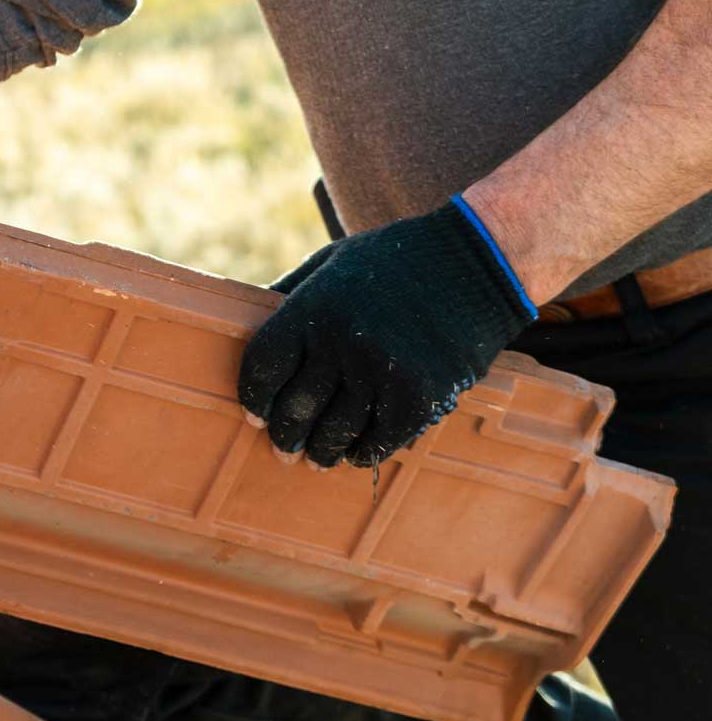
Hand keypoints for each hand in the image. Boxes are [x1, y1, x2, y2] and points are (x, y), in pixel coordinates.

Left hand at [238, 196, 537, 467]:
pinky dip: (362, 453)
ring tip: (316, 459)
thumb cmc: (393, 261)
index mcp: (312, 308)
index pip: (262, 369)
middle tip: (283, 449)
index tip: (254, 415)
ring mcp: (381, 372)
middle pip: (294, 409)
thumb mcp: (331, 263)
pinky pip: (378, 442)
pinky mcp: (419, 397)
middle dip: (284, 437)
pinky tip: (356, 453)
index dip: (253, 398)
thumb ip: (289, 295)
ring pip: (333, 434)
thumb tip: (243, 321)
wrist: (477, 261)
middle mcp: (341, 342)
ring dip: (320, 453)